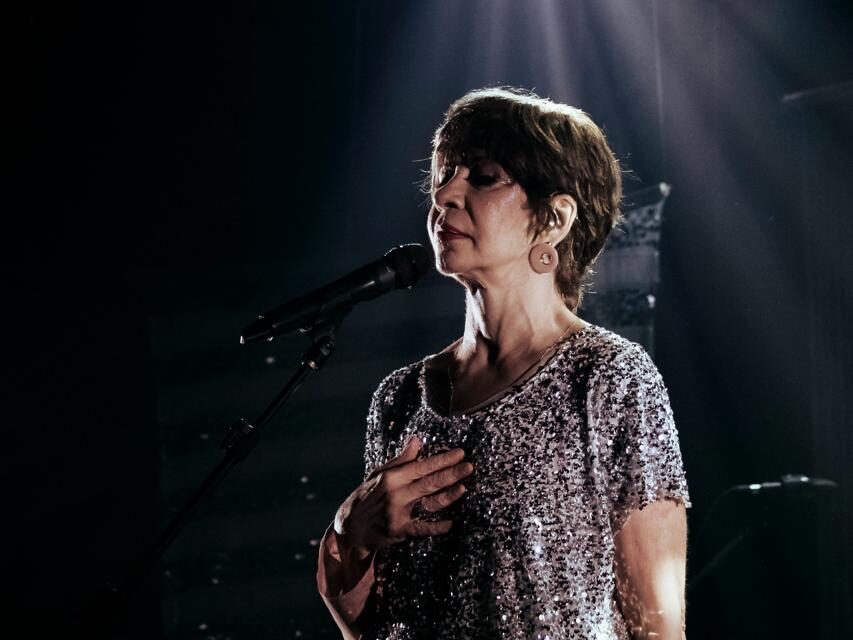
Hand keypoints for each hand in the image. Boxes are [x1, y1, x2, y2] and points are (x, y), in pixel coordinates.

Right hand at [333, 436, 472, 558]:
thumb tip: (416, 440)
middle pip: (430, 482)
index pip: (422, 466)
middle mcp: (396, 493)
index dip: (443, 459)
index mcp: (392, 477)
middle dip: (452, 473)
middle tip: (470, 466)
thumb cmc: (366, 496)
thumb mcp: (379, 474)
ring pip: (429, 502)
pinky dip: (436, 527)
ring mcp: (398, 512)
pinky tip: (451, 524)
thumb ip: (400, 459)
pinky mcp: (399, 531)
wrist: (349, 527)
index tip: (460, 453)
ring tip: (464, 488)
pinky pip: (421, 529)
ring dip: (448, 496)